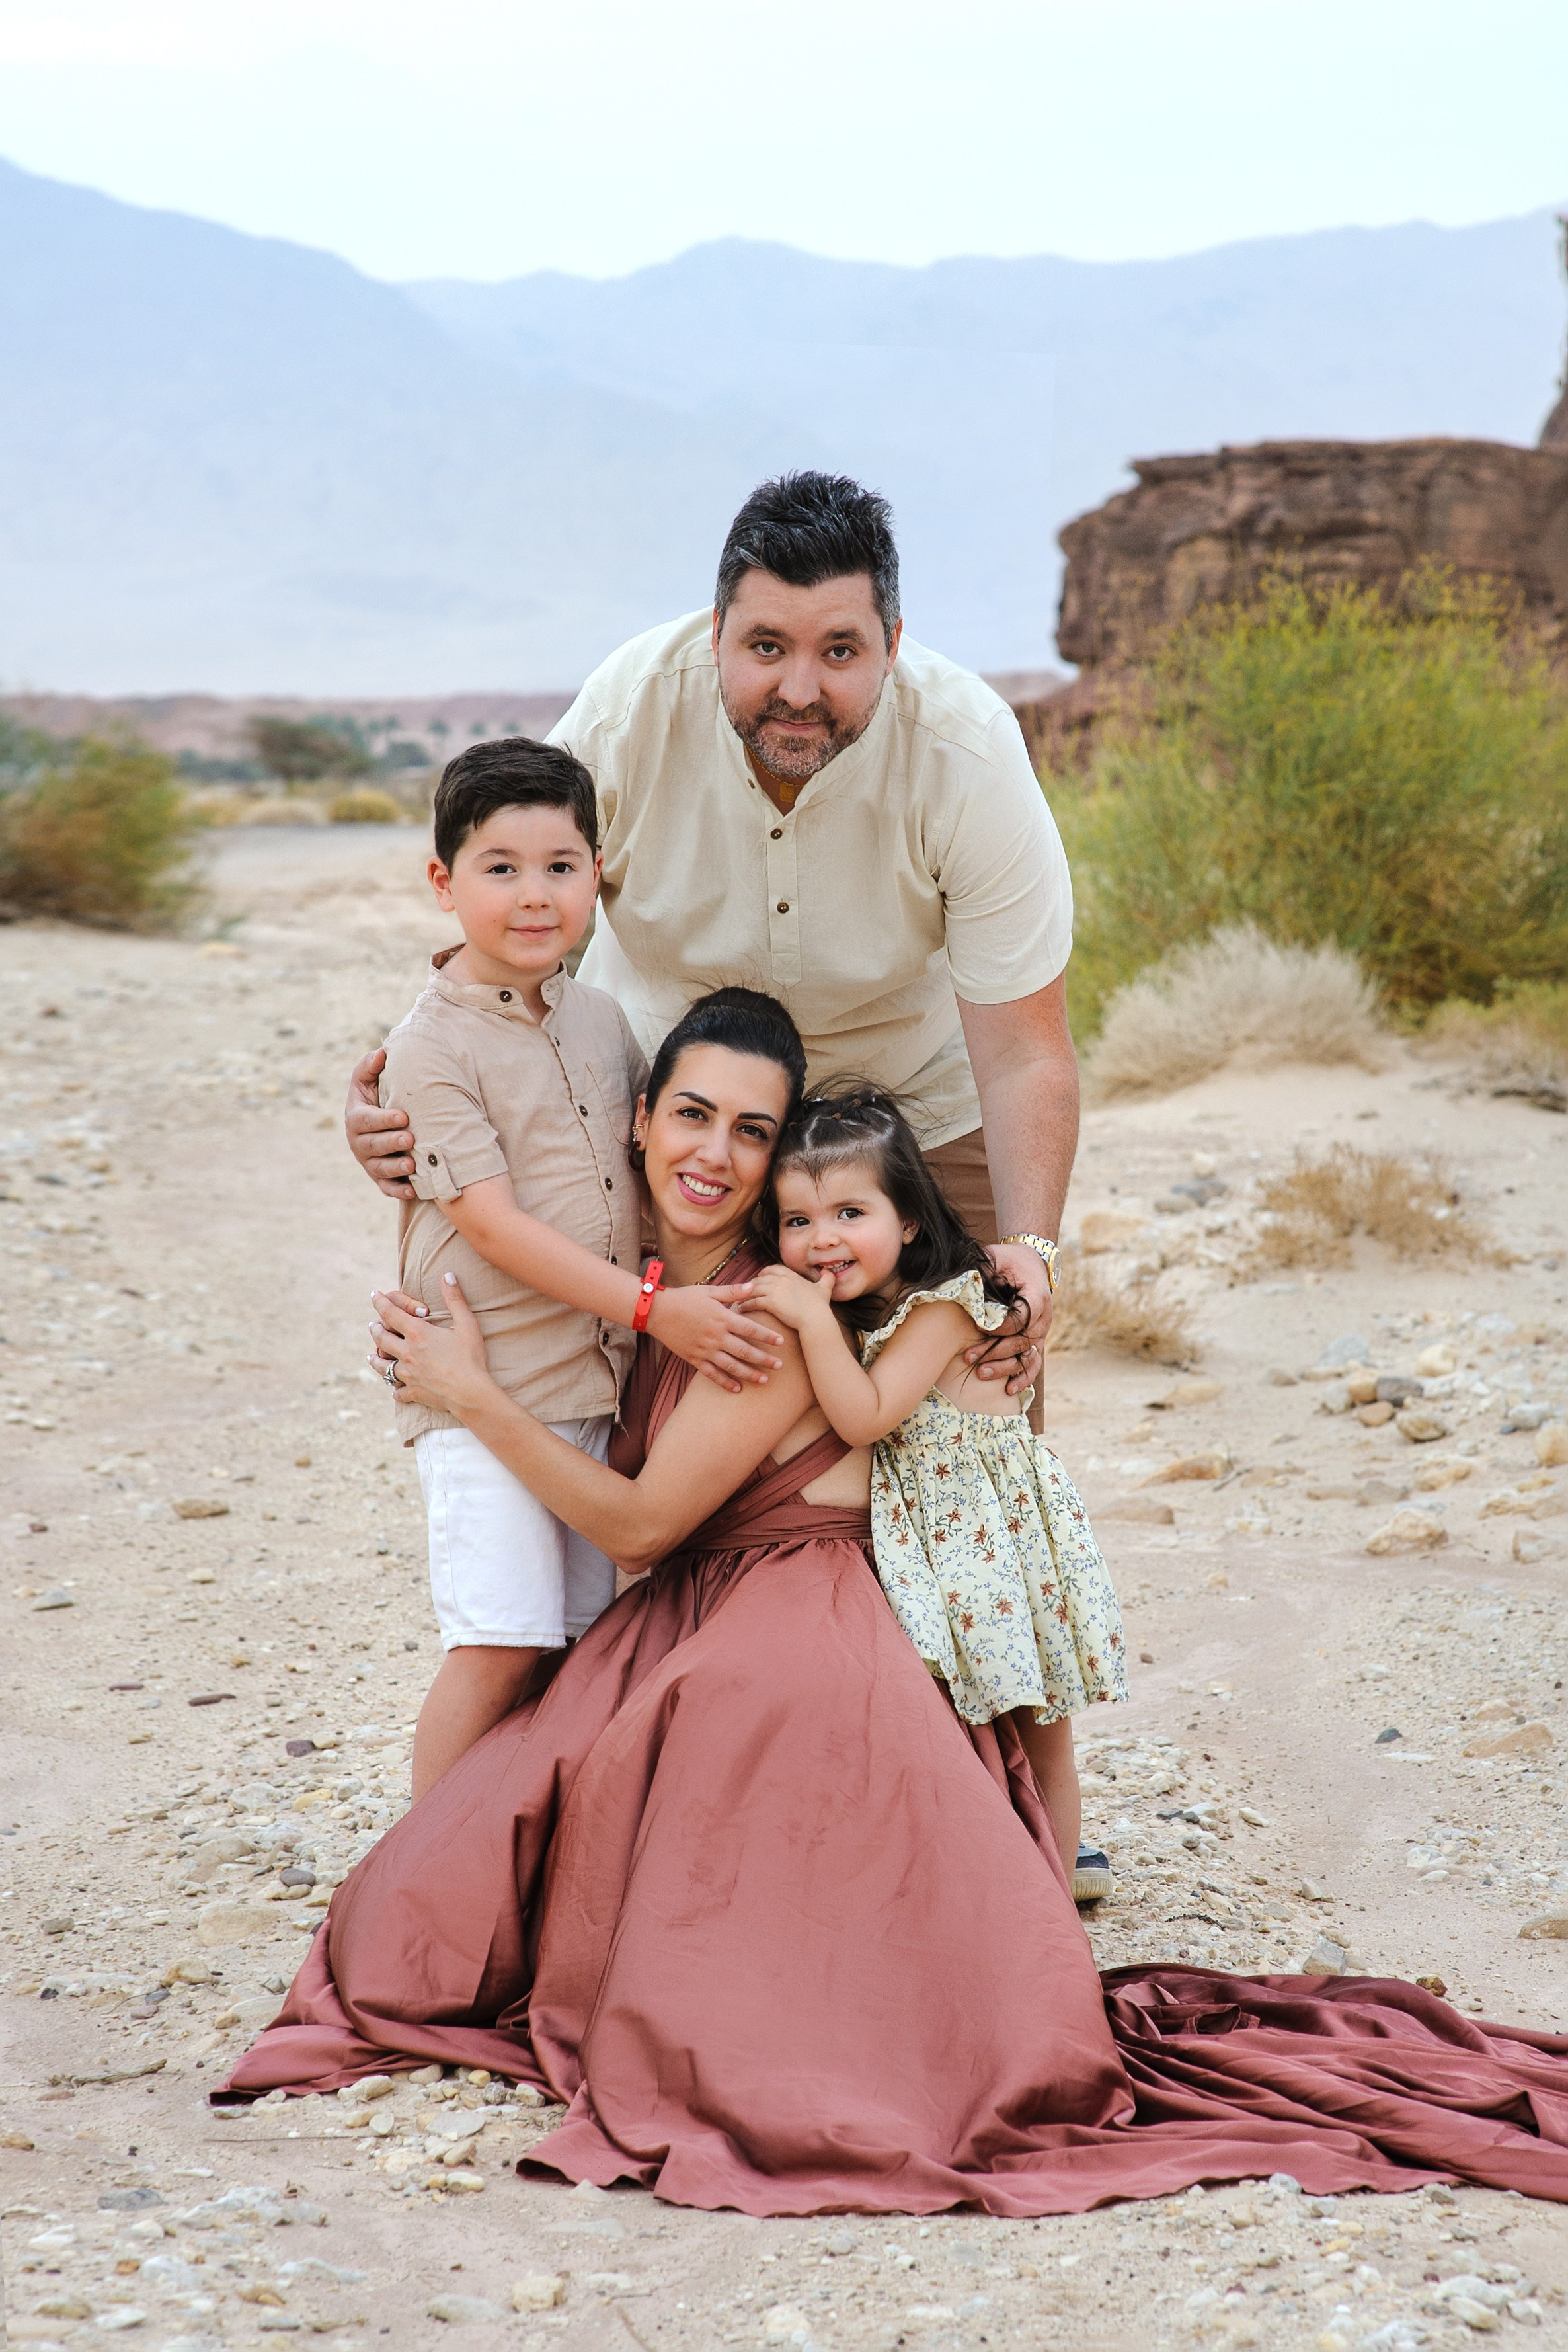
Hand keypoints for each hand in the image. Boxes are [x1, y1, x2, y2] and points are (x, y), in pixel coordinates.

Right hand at [347, 1048, 416, 1200]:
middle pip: (372, 1146)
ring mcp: (369, 1162)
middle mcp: (359, 1142)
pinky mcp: (380, 1178)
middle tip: (410, 1139)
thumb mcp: (369, 1080)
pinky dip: (398, 1191)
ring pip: (379, 1169)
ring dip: (395, 1169)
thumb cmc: (378, 1095)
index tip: (404, 1116)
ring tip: (412, 1165)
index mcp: (356, 1117)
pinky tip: (413, 1190)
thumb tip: (381, 1053)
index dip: (383, 1119)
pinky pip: (386, 1188)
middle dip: (391, 1143)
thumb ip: (371, 1066)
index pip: (366, 1120)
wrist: (385, 1120)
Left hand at [370, 1276, 495, 1418]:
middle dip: (375, 1329)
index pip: (390, 1313)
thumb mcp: (467, 1324)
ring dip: (375, 1359)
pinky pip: (396, 1390)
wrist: (470, 1393)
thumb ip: (455, 1299)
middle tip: (372, 1325)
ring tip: (371, 1355)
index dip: (380, 1302)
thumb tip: (447, 1275)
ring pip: (382, 1366)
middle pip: (381, 1338)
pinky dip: (394, 1388)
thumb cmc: (470, 1358)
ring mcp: (407, 1374)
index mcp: (417, 1334)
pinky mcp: (412, 1392)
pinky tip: (394, 1387)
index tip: (374, 1294)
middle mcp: (406, 1353)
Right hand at [646, 1282, 784, 1393]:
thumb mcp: (709, 1291)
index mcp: (722, 1318)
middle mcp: (716, 1336)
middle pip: (745, 1351)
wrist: (657, 1312)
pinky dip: (725, 1382)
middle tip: (780, 1366)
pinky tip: (737, 1388)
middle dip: (764, 1359)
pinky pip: (712, 1374)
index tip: (781, 1341)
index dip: (767, 1336)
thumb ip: (732, 1291)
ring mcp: (705, 1350)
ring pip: (732, 1366)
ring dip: (750, 1374)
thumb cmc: (684, 1298)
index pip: (750, 1329)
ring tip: (765, 1380)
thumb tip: (754, 1285)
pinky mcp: (694, 1359)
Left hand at [749, 1262, 837, 1332]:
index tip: (759, 1278)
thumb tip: (828, 1271)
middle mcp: (781, 1280)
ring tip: (738, 1300)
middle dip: (751, 1284)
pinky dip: (746, 1305)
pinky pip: (753, 1301)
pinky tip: (741, 1309)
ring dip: (745, 1294)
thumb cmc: (820, 1306)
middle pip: (760, 1279)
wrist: (815, 1319)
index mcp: (791, 1275)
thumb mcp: (825, 1288)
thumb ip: (826, 1278)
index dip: (764, 1273)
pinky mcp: (770, 1302)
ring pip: (754, 1289)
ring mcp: (775, 1290)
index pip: (772, 1269)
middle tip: (744, 1291)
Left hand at [966, 1244, 1049, 1393]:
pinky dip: (1023, 1377)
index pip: (1022, 1318)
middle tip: (969, 1358)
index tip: (979, 1327)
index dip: (1001, 1327)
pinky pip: (1033, 1363)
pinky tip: (1009, 1390)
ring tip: (982, 1374)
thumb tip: (965, 1282)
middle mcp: (1043, 1318)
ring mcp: (1041, 1332)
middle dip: (995, 1352)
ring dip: (1005, 1367)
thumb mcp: (995, 1257)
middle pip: (1022, 1341)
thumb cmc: (1009, 1260)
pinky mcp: (1035, 1340)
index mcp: (1036, 1296)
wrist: (1030, 1263)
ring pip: (1027, 1357)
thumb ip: (982, 1268)